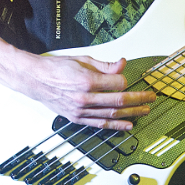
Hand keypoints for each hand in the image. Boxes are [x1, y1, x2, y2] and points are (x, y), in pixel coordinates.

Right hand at [24, 54, 155, 129]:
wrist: (34, 79)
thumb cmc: (56, 68)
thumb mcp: (82, 60)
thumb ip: (105, 65)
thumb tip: (122, 65)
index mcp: (86, 80)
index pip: (117, 83)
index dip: (126, 81)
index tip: (129, 78)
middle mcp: (84, 98)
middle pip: (119, 101)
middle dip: (139, 99)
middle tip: (150, 97)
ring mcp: (80, 110)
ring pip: (112, 114)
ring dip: (131, 113)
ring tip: (145, 111)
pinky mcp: (77, 118)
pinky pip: (100, 124)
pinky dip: (116, 125)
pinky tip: (128, 125)